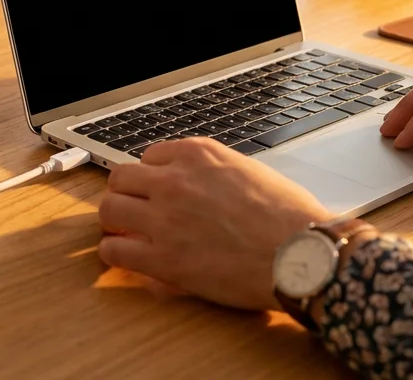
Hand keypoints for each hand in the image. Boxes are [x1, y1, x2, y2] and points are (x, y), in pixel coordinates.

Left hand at [97, 138, 333, 310]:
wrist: (302, 255)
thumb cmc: (290, 219)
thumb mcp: (250, 172)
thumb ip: (216, 174)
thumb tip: (203, 187)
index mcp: (199, 155)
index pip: (151, 156)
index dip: (152, 176)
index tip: (156, 190)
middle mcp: (175, 180)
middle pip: (121, 178)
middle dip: (125, 194)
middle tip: (131, 209)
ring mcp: (164, 218)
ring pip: (109, 209)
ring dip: (114, 221)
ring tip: (123, 232)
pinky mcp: (162, 258)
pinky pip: (115, 250)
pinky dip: (115, 253)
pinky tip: (126, 258)